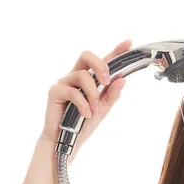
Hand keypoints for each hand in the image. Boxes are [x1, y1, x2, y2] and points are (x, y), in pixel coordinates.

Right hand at [39, 39, 133, 153]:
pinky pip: (72, 91)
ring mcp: (65, 83)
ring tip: (93, 108)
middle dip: (100, 65)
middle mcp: (76, 76)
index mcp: (89, 78)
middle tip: (107, 81)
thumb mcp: (103, 109)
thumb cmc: (83, 123)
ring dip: (93, 93)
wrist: (67, 140)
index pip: (103, 61)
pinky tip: (85, 114)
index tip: (128, 43)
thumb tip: (123, 80)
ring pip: (82, 75)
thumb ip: (112, 95)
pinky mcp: (55, 91)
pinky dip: (82, 103)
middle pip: (86, 55)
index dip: (115, 50)